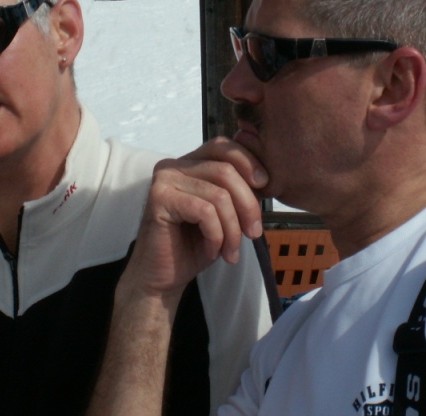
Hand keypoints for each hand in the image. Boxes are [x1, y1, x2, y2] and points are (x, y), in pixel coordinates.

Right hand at [120, 137, 268, 306]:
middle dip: (247, 205)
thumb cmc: (194, 245)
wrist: (162, 278)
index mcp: (190, 162)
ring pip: (219, 195)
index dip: (249, 162)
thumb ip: (239, 190)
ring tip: (231, 251)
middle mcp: (174, 165)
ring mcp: (164, 179)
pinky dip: (216, 235)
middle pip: (226, 170)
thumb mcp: (226, 213)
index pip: (224, 146)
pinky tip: (212, 250)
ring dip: (233, 229)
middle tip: (254, 233)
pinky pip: (204, 211)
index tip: (266, 186)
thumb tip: (265, 177)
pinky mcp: (159, 198)